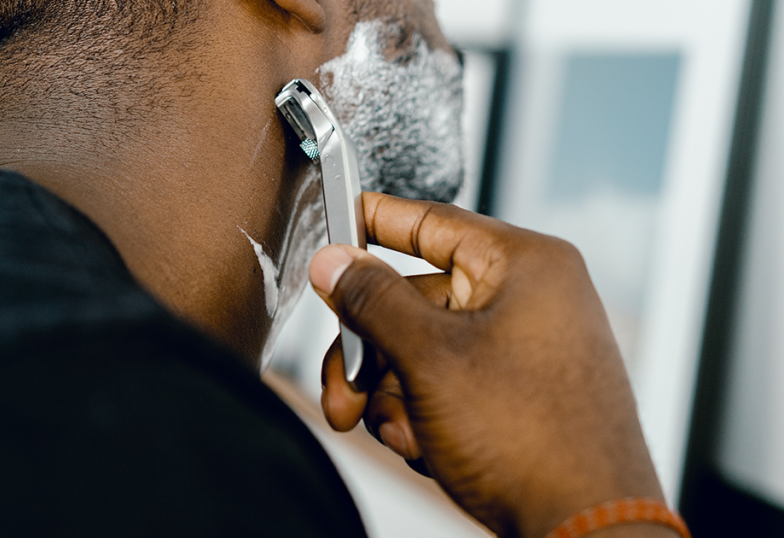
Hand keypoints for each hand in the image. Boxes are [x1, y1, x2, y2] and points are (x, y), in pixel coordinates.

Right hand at [309, 193, 667, 537]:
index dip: (376, 221)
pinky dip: (422, 414)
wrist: (584, 528)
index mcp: (523, 266)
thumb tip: (335, 262)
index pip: (433, 221)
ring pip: (422, 350)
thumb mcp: (429, 358)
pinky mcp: (518, 393)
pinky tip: (425, 446)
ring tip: (398, 431)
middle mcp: (528, 300)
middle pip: (414, 301)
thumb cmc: (535, 441)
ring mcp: (524, 349)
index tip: (338, 220)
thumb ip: (372, 301)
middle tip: (344, 388)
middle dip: (370, 353)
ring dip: (392, 394)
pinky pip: (446, 384)